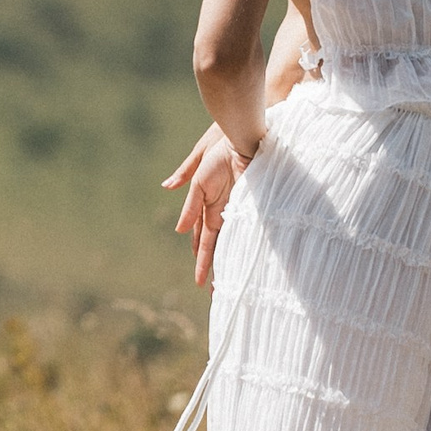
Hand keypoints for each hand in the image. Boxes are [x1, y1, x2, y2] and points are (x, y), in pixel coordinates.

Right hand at [163, 124, 254, 287]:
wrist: (243, 136)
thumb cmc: (219, 151)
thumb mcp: (199, 174)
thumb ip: (189, 197)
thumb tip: (176, 221)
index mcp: (208, 206)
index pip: (204, 241)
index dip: (203, 260)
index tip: (201, 282)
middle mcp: (224, 211)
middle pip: (219, 247)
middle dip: (216, 269)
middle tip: (216, 294)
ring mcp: (240, 209)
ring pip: (235, 242)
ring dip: (233, 263)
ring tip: (234, 286)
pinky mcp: (254, 205)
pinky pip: (250, 230)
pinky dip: (247, 246)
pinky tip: (251, 262)